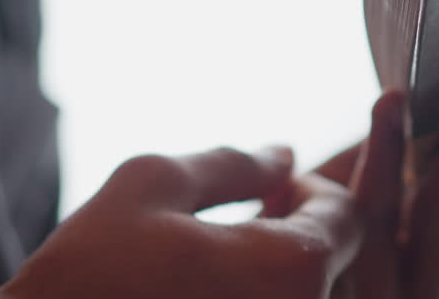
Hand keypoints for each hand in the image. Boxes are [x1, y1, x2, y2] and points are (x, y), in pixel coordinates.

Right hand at [0, 146, 359, 298]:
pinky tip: (214, 290)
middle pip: (343, 266)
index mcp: (290, 270)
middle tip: (259, 218)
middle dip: (308, 232)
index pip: (353, 217)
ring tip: (230, 258)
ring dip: (288, 271)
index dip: (314, 191)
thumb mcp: (150, 186)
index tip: (271, 190)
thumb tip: (287, 154)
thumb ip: (233, 162)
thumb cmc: (85, 277)